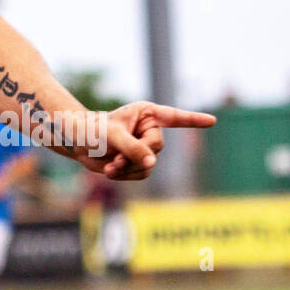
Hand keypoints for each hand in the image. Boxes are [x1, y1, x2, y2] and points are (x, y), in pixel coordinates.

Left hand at [74, 102, 215, 180]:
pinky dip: (126, 175)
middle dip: (136, 155)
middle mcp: (148, 129)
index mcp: (146, 114)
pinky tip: (111, 170)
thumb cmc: (92, 130)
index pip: (174, 117)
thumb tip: (152, 163)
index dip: (193, 120)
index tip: (212, 121)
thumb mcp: (111, 136)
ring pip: (149, 165)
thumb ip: (132, 148)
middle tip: (115, 158)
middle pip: (156, 147)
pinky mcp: (138, 162)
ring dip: (128, 168)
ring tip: (110, 165)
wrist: (77, 144)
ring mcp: (145, 147)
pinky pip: (141, 174)